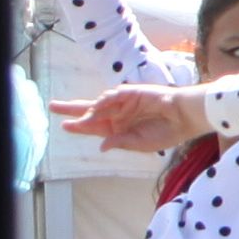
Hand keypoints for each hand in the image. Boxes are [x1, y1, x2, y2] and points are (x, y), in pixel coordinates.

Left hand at [63, 85, 203, 154]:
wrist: (185, 117)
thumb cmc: (167, 133)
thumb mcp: (141, 144)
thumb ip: (121, 143)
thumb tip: (102, 146)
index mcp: (121, 129)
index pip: (95, 127)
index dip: (79, 126)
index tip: (64, 125)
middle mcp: (119, 115)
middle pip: (91, 111)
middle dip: (72, 109)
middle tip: (52, 106)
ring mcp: (125, 103)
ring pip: (99, 104)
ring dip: (88, 110)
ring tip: (79, 118)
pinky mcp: (132, 93)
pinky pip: (112, 96)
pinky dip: (103, 102)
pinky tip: (96, 109)